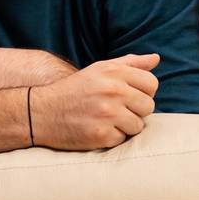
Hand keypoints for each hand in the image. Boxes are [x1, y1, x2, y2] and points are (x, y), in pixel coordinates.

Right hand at [30, 53, 159, 149]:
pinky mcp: (101, 135)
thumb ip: (130, 63)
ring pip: (138, 125)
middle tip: (116, 110)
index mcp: (114, 72)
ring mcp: (107, 114)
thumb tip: (156, 59)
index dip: (143, 92)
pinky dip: (112, 138)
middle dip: (135, 111)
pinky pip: (122, 140)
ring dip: (125, 126)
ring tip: (106, 120)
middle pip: (148, 106)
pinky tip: (97, 129)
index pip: (152, 84)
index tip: (129, 96)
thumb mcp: (100, 69)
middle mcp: (112, 91)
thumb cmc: (76, 89)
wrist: (42, 112)